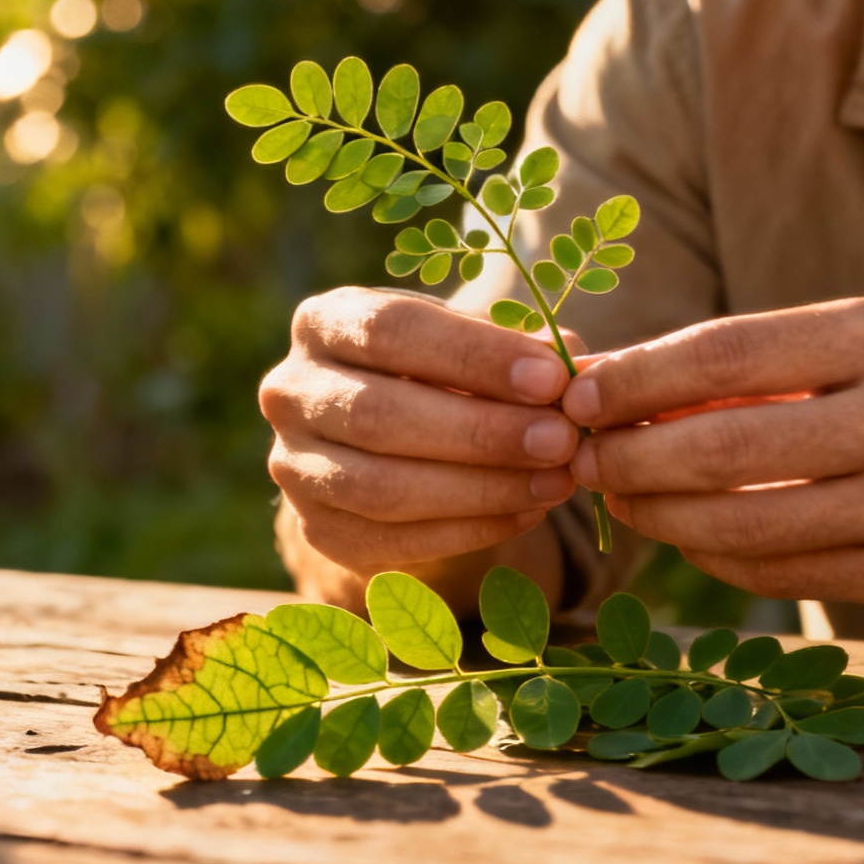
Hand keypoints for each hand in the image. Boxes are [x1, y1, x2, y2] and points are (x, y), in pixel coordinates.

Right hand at [260, 287, 579, 573]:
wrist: (396, 441)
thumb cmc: (445, 373)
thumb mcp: (474, 346)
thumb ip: (517, 351)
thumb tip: (572, 364)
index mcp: (323, 323)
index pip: (392, 330)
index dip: (474, 355)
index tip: (552, 377)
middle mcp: (291, 391)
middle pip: (380, 414)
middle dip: (482, 431)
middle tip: (561, 439)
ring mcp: (294, 466)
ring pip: (382, 487)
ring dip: (481, 488)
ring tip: (556, 481)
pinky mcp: (316, 529)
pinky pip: (391, 541)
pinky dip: (468, 529)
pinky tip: (527, 512)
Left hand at [561, 297, 863, 614]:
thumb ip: (767, 358)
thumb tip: (624, 378)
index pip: (728, 353)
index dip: (637, 377)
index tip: (577, 389)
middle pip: (722, 447)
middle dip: (628, 456)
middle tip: (578, 456)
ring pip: (741, 524)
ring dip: (659, 516)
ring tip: (620, 497)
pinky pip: (780, 575)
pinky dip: (716, 556)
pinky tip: (688, 536)